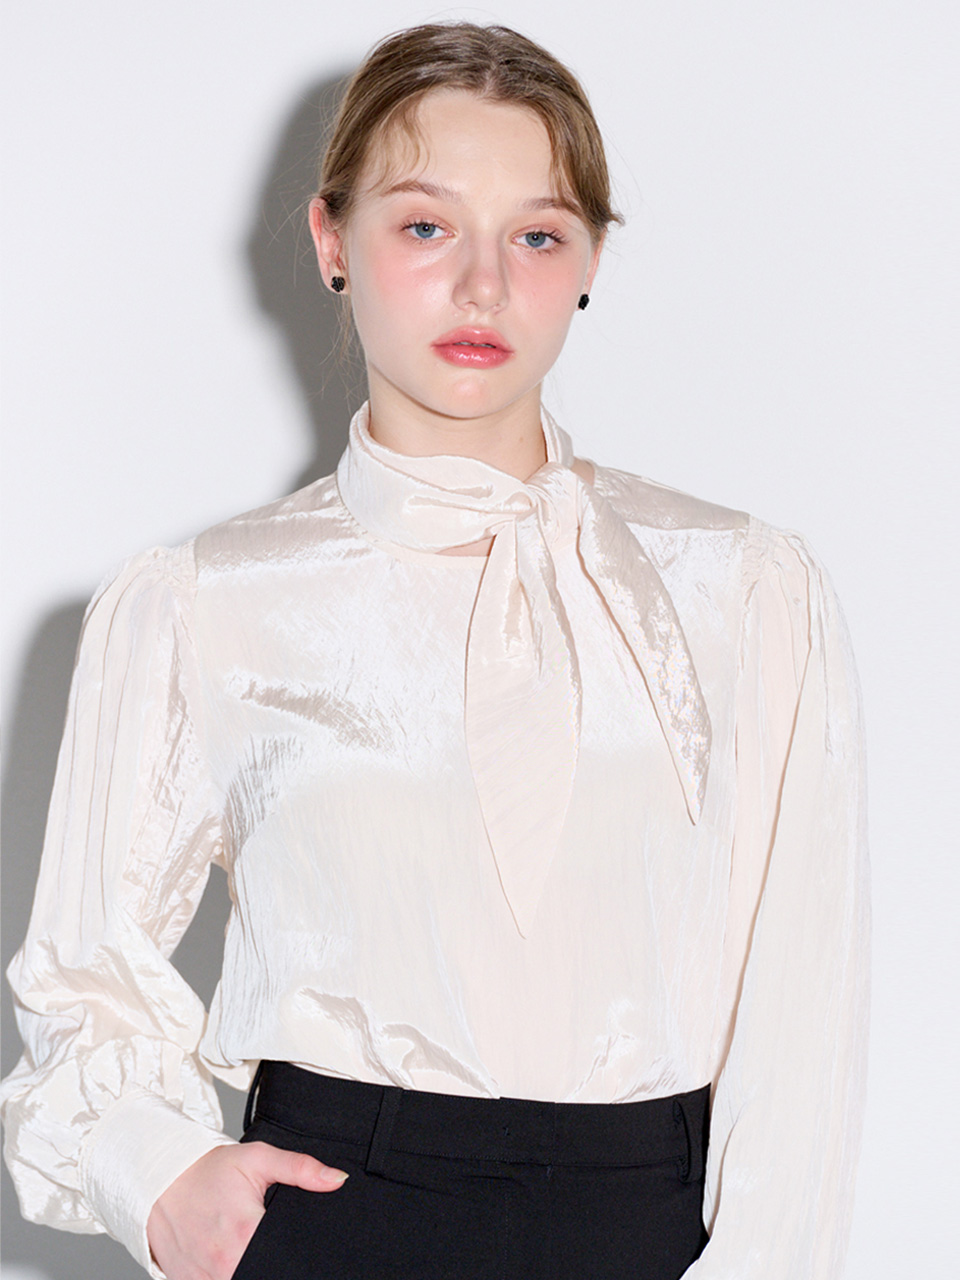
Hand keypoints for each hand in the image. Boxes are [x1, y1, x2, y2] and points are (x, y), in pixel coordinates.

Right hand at [146, 1140, 347, 1279]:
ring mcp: (203, 1278)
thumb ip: (300, 1169)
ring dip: (251, 1271)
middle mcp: (223, 1263)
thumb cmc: (209, 1170)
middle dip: (276, 1265)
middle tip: (275, 1249)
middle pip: (264, 1275)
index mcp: (245, 1233)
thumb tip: (338, 1180)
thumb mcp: (258, 1158)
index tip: (304, 1257)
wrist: (160, 1179)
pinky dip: (226, 1278)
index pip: (284, 1262)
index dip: (298, 1261)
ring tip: (256, 1255)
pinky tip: (234, 1264)